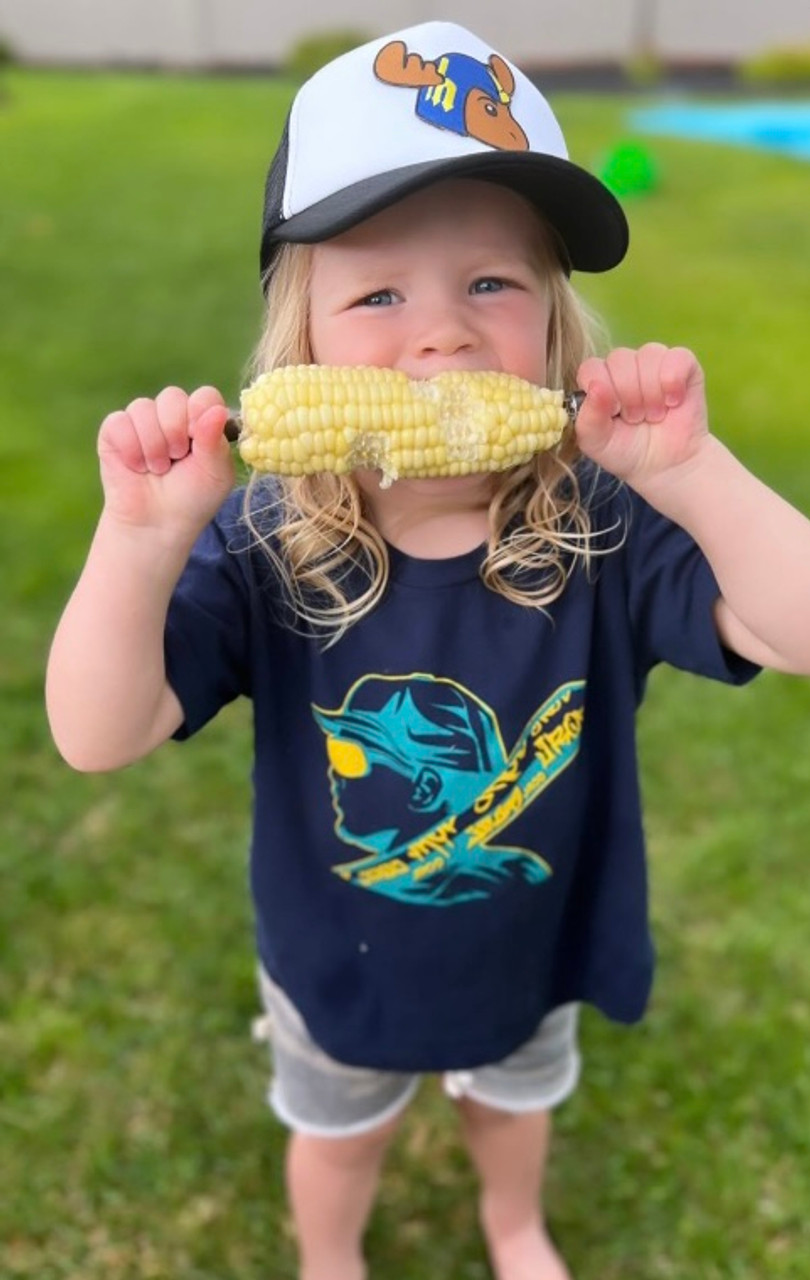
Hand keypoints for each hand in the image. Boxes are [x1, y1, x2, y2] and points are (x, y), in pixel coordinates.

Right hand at [98, 385, 233, 541]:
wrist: (157, 523)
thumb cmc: (192, 499)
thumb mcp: (215, 474)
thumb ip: (215, 441)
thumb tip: (217, 409)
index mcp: (201, 420)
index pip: (204, 396)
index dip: (199, 414)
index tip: (198, 442)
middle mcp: (172, 415)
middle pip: (172, 396)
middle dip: (174, 432)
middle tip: (176, 459)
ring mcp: (142, 420)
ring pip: (143, 407)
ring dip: (153, 446)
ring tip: (157, 469)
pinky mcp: (115, 430)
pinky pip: (119, 422)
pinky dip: (130, 449)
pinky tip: (137, 467)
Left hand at [574, 344, 708, 492]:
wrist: (667, 465)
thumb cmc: (627, 451)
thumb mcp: (596, 442)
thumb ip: (588, 418)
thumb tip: (595, 386)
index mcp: (599, 380)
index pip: (591, 367)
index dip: (603, 390)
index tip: (614, 413)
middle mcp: (625, 365)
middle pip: (619, 359)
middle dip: (629, 396)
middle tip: (637, 418)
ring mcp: (654, 361)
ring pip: (648, 355)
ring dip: (651, 393)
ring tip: (655, 414)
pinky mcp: (683, 363)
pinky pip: (677, 356)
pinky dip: (673, 382)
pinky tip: (673, 402)